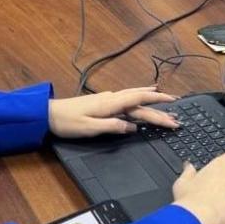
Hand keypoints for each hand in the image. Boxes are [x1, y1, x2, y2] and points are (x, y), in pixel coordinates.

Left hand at [48, 87, 178, 138]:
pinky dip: (141, 96)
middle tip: (176, 118)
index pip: (140, 104)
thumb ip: (112, 127)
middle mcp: (112, 99)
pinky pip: (128, 97)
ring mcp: (108, 99)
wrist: (48, 114)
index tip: (174, 112)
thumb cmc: (67, 123)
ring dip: (152, 100)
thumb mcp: (90, 129)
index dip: (158, 108)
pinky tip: (144, 94)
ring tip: (167, 99)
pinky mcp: (104, 102)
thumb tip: (133, 127)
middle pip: (141, 102)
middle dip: (160, 110)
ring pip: (135, 97)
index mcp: (111, 105)